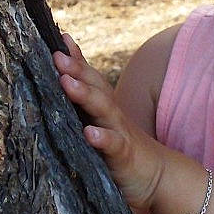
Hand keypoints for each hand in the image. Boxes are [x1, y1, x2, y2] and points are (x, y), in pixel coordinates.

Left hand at [53, 34, 163, 209]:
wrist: (157, 175)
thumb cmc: (119, 147)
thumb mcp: (98, 123)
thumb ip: (82, 103)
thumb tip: (56, 81)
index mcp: (101, 106)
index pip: (88, 77)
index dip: (76, 58)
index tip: (59, 38)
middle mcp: (110, 114)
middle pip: (95, 86)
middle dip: (76, 69)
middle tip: (56, 54)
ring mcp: (119, 132)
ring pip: (103, 109)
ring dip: (85, 94)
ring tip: (66, 82)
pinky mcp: (124, 155)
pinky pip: (113, 144)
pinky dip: (102, 138)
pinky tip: (89, 134)